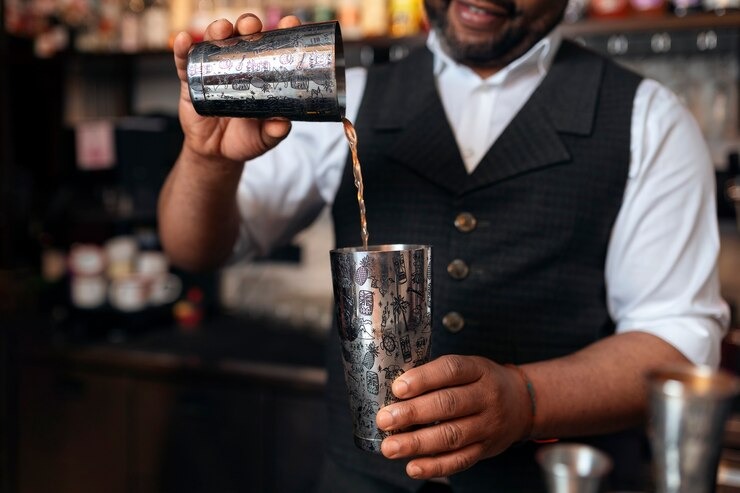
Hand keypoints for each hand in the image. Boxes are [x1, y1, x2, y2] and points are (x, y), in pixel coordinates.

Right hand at [172, 14, 299, 164]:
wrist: (217, 154)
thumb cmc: (245, 140)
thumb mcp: (264, 138)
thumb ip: (274, 132)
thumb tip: (282, 124)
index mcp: (261, 74)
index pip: (273, 47)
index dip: (281, 32)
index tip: (290, 23)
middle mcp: (238, 66)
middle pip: (243, 37)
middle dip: (248, 26)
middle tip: (252, 27)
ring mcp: (213, 71)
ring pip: (214, 42)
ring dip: (218, 30)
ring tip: (222, 29)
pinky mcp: (191, 81)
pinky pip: (184, 62)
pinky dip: (183, 49)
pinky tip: (184, 40)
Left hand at [376, 355, 530, 479]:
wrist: (523, 403)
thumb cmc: (482, 382)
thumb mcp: (469, 367)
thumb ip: (438, 375)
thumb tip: (395, 390)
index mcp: (478, 370)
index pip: (451, 370)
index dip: (423, 378)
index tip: (398, 387)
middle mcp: (486, 397)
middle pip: (448, 405)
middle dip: (413, 413)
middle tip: (385, 420)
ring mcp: (488, 425)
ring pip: (451, 436)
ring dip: (417, 443)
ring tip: (390, 447)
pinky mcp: (485, 449)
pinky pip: (460, 460)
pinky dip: (435, 466)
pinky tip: (413, 467)